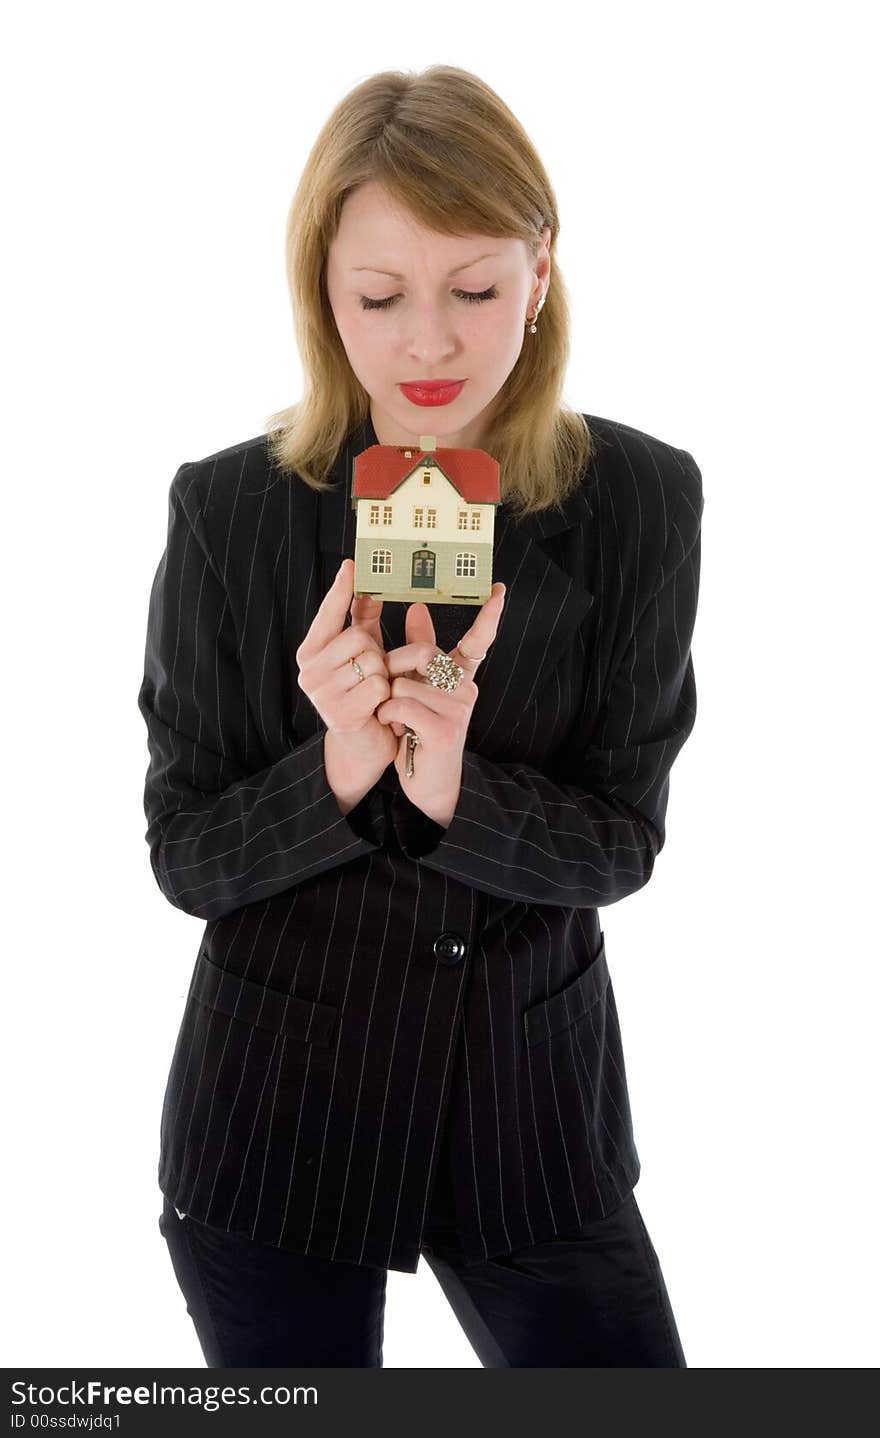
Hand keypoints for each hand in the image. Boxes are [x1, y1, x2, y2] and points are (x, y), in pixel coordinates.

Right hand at [296, 559, 397, 799]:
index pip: (327, 614)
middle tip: (375, 673)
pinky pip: (376, 686)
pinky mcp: (338, 715)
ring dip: (383, 677)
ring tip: (376, 692)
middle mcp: (308, 671)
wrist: (364, 743)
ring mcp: (320, 694)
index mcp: (311, 652)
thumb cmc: (364, 693)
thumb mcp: (363, 655)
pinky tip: (378, 707)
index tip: (352, 564)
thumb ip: (362, 622)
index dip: (340, 590)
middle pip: (358, 638)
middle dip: (377, 653)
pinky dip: (385, 695)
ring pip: (370, 662)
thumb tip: (368, 586)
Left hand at [374, 583, 506, 824]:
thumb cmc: (421, 733)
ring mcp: (458, 708)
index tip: (497, 589)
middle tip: (393, 699)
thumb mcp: (418, 688)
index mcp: (461, 677)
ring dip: (389, 704)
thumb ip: (420, 650)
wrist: (429, 783)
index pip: (479, 641)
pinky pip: (401, 704)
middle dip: (394, 673)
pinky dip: (389, 717)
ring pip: (403, 683)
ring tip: (401, 723)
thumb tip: (418, 606)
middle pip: (420, 655)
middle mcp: (466, 689)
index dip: (488, 615)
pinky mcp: (444, 728)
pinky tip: (399, 731)